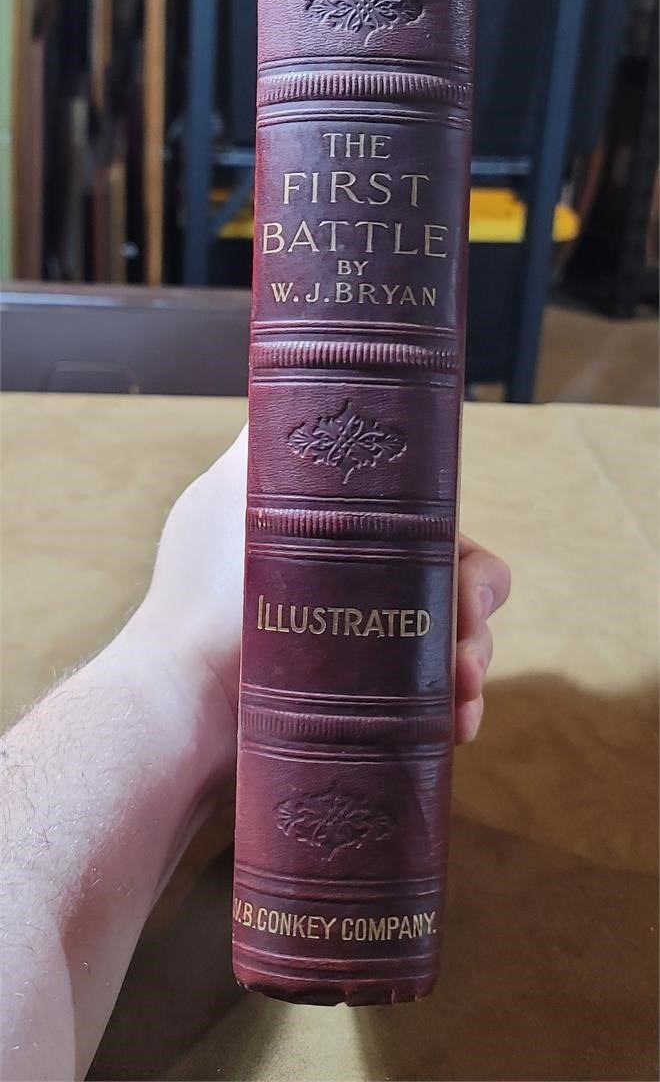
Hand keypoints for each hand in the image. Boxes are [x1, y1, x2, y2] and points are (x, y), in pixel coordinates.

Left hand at [136, 426, 509, 751]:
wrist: (183, 700)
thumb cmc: (205, 592)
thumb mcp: (237, 488)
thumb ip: (277, 432)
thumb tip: (312, 374)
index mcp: (347, 530)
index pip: (433, 525)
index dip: (460, 551)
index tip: (462, 584)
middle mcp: (361, 580)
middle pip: (457, 582)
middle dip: (474, 615)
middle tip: (465, 651)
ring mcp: (364, 642)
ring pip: (456, 640)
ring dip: (474, 663)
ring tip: (462, 695)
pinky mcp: (364, 696)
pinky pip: (432, 698)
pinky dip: (454, 708)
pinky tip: (456, 724)